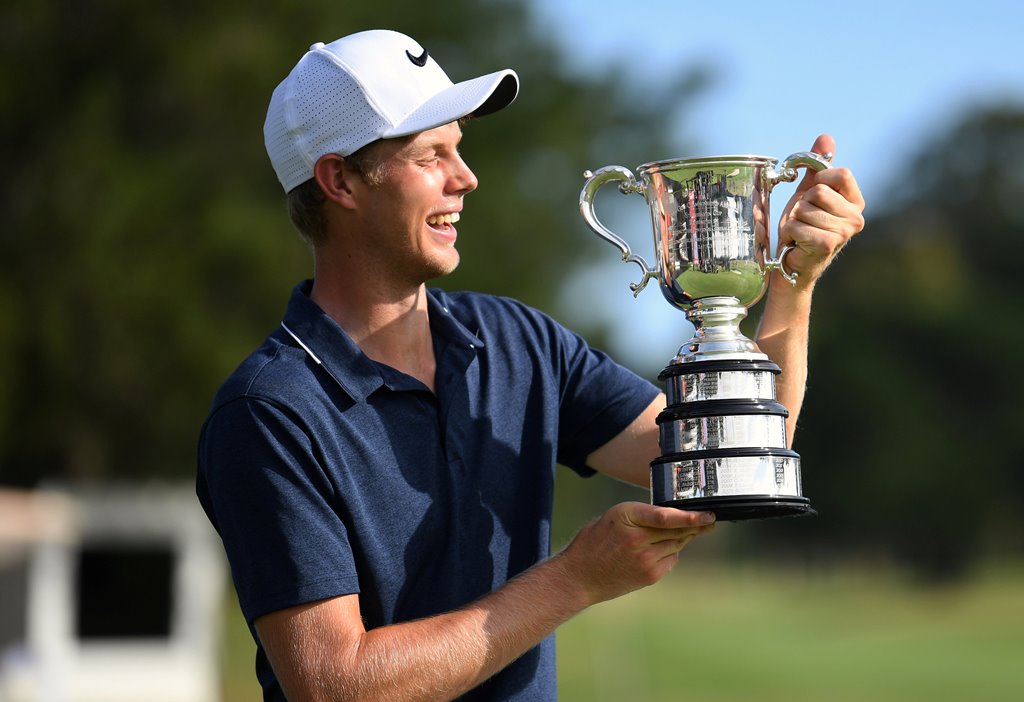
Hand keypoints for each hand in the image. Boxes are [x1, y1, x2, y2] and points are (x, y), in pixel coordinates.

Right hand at [557, 502, 714, 605]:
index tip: (709, 514)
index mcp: (626, 516)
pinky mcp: (650, 575)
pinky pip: (671, 560)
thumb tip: (670, 514)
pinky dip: (672, 552)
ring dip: (685, 537)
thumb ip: (640, 515)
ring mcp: (645, 560)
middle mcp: (637, 538)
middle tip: (709, 520)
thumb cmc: (594, 542)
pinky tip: (663, 549)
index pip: (666, 516)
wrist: (580, 576)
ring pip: (677, 544)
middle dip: (697, 525)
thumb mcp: (612, 517)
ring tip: (690, 531)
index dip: (691, 516)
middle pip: (678, 530)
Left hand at [777, 134, 865, 287]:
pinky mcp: (827, 245)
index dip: (821, 179)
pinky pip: (797, 224)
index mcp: (856, 202)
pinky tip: (796, 242)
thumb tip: (826, 137)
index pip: (841, 173)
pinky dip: (789, 232)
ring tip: (800, 231)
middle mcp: (856, 218)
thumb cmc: (803, 225)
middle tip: (804, 219)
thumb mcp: (810, 192)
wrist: (794, 262)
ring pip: (805, 208)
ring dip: (794, 220)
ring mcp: (844, 233)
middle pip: (819, 191)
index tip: (813, 195)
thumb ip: (818, 166)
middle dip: (802, 204)